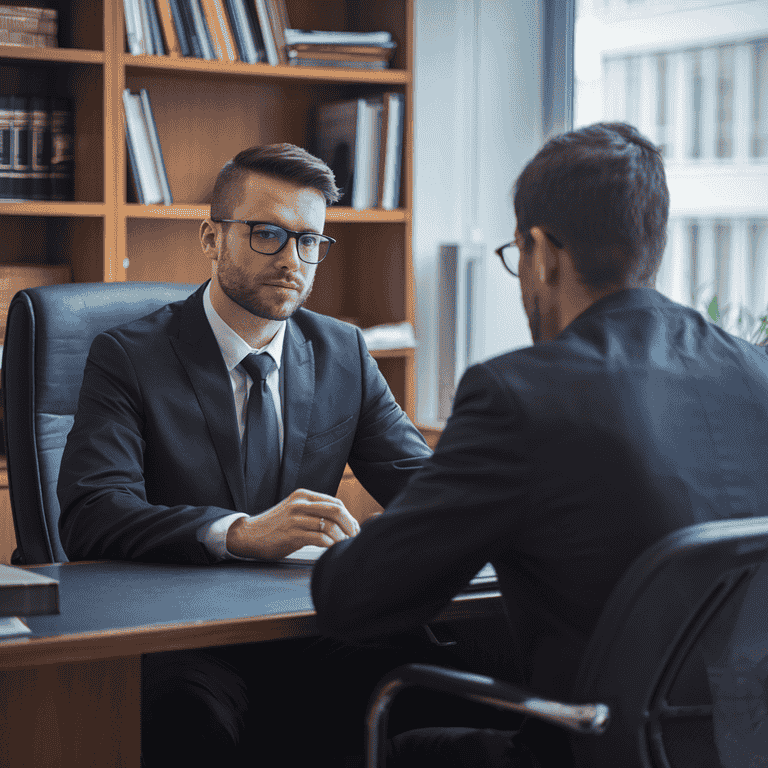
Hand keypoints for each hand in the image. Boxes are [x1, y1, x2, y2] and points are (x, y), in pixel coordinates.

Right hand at [226, 489, 360, 559]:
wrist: (249, 534)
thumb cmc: (276, 526)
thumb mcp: (295, 510)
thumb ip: (314, 511)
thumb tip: (342, 521)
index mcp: (303, 495)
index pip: (335, 502)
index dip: (349, 516)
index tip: (354, 529)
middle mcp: (300, 503)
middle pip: (336, 510)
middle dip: (350, 525)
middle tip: (354, 538)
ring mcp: (295, 519)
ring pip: (329, 525)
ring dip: (341, 538)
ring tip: (344, 546)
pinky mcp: (291, 535)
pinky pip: (319, 539)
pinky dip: (329, 545)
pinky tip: (331, 550)